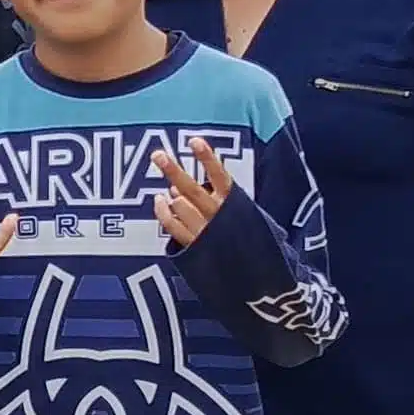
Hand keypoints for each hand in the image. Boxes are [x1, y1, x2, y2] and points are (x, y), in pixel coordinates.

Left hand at [152, 135, 239, 249]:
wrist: (256, 273)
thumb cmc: (245, 237)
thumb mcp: (241, 213)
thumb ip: (214, 197)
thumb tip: (178, 187)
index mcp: (235, 204)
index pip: (220, 176)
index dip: (207, 158)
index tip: (194, 141)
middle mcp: (220, 216)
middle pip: (192, 190)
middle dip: (173, 171)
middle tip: (157, 155)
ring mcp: (206, 232)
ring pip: (180, 206)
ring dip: (171, 196)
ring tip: (167, 192)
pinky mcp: (195, 247)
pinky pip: (172, 226)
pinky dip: (163, 212)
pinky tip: (159, 201)